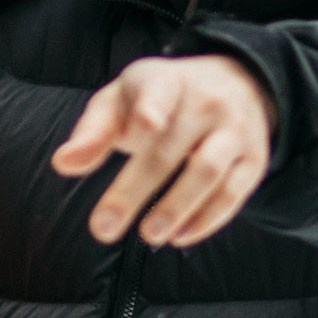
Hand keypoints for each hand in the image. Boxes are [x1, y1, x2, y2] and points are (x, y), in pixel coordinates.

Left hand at [51, 54, 273, 247]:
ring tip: (148, 235)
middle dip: (134, 191)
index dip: (152, 108)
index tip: (145, 125)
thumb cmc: (161, 97)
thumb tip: (63, 164)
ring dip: (176, 208)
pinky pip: (233, 194)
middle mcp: (207, 102)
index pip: (160, 91)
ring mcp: (235, 130)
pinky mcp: (253, 159)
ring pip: (207, 172)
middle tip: (102, 228)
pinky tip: (178, 236)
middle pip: (169, 149)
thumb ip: (94, 130)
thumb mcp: (124, 99)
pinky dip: (206, 220)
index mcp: (168, 81)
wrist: (237, 83)